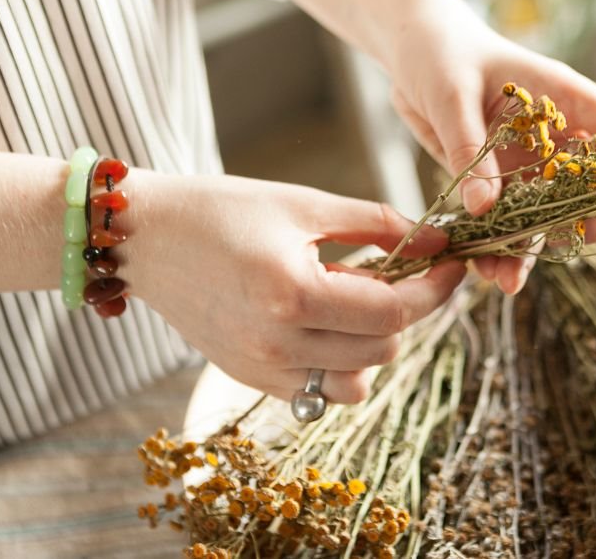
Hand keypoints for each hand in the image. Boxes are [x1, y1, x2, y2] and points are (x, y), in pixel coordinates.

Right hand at [123, 172, 465, 403]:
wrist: (144, 237)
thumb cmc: (221, 209)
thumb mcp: (304, 203)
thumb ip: (376, 224)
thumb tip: (434, 241)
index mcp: (293, 293)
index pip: (394, 311)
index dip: (435, 287)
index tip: (451, 262)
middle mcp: (277, 343)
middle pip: (383, 348)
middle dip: (406, 308)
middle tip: (401, 269)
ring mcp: (260, 368)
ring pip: (358, 381)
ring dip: (374, 343)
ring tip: (357, 299)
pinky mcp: (248, 377)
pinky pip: (320, 392)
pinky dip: (340, 364)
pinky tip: (328, 324)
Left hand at [388, 8, 595, 293]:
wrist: (411, 54)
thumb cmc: (441, 55)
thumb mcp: (452, 96)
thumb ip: (469, 148)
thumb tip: (484, 208)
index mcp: (562, 97)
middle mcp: (552, 136)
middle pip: (593, 184)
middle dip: (592, 217)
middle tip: (579, 240)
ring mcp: (526, 162)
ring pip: (548, 214)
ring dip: (536, 247)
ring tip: (511, 280)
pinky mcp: (497, 182)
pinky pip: (508, 222)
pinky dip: (500, 248)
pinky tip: (489, 273)